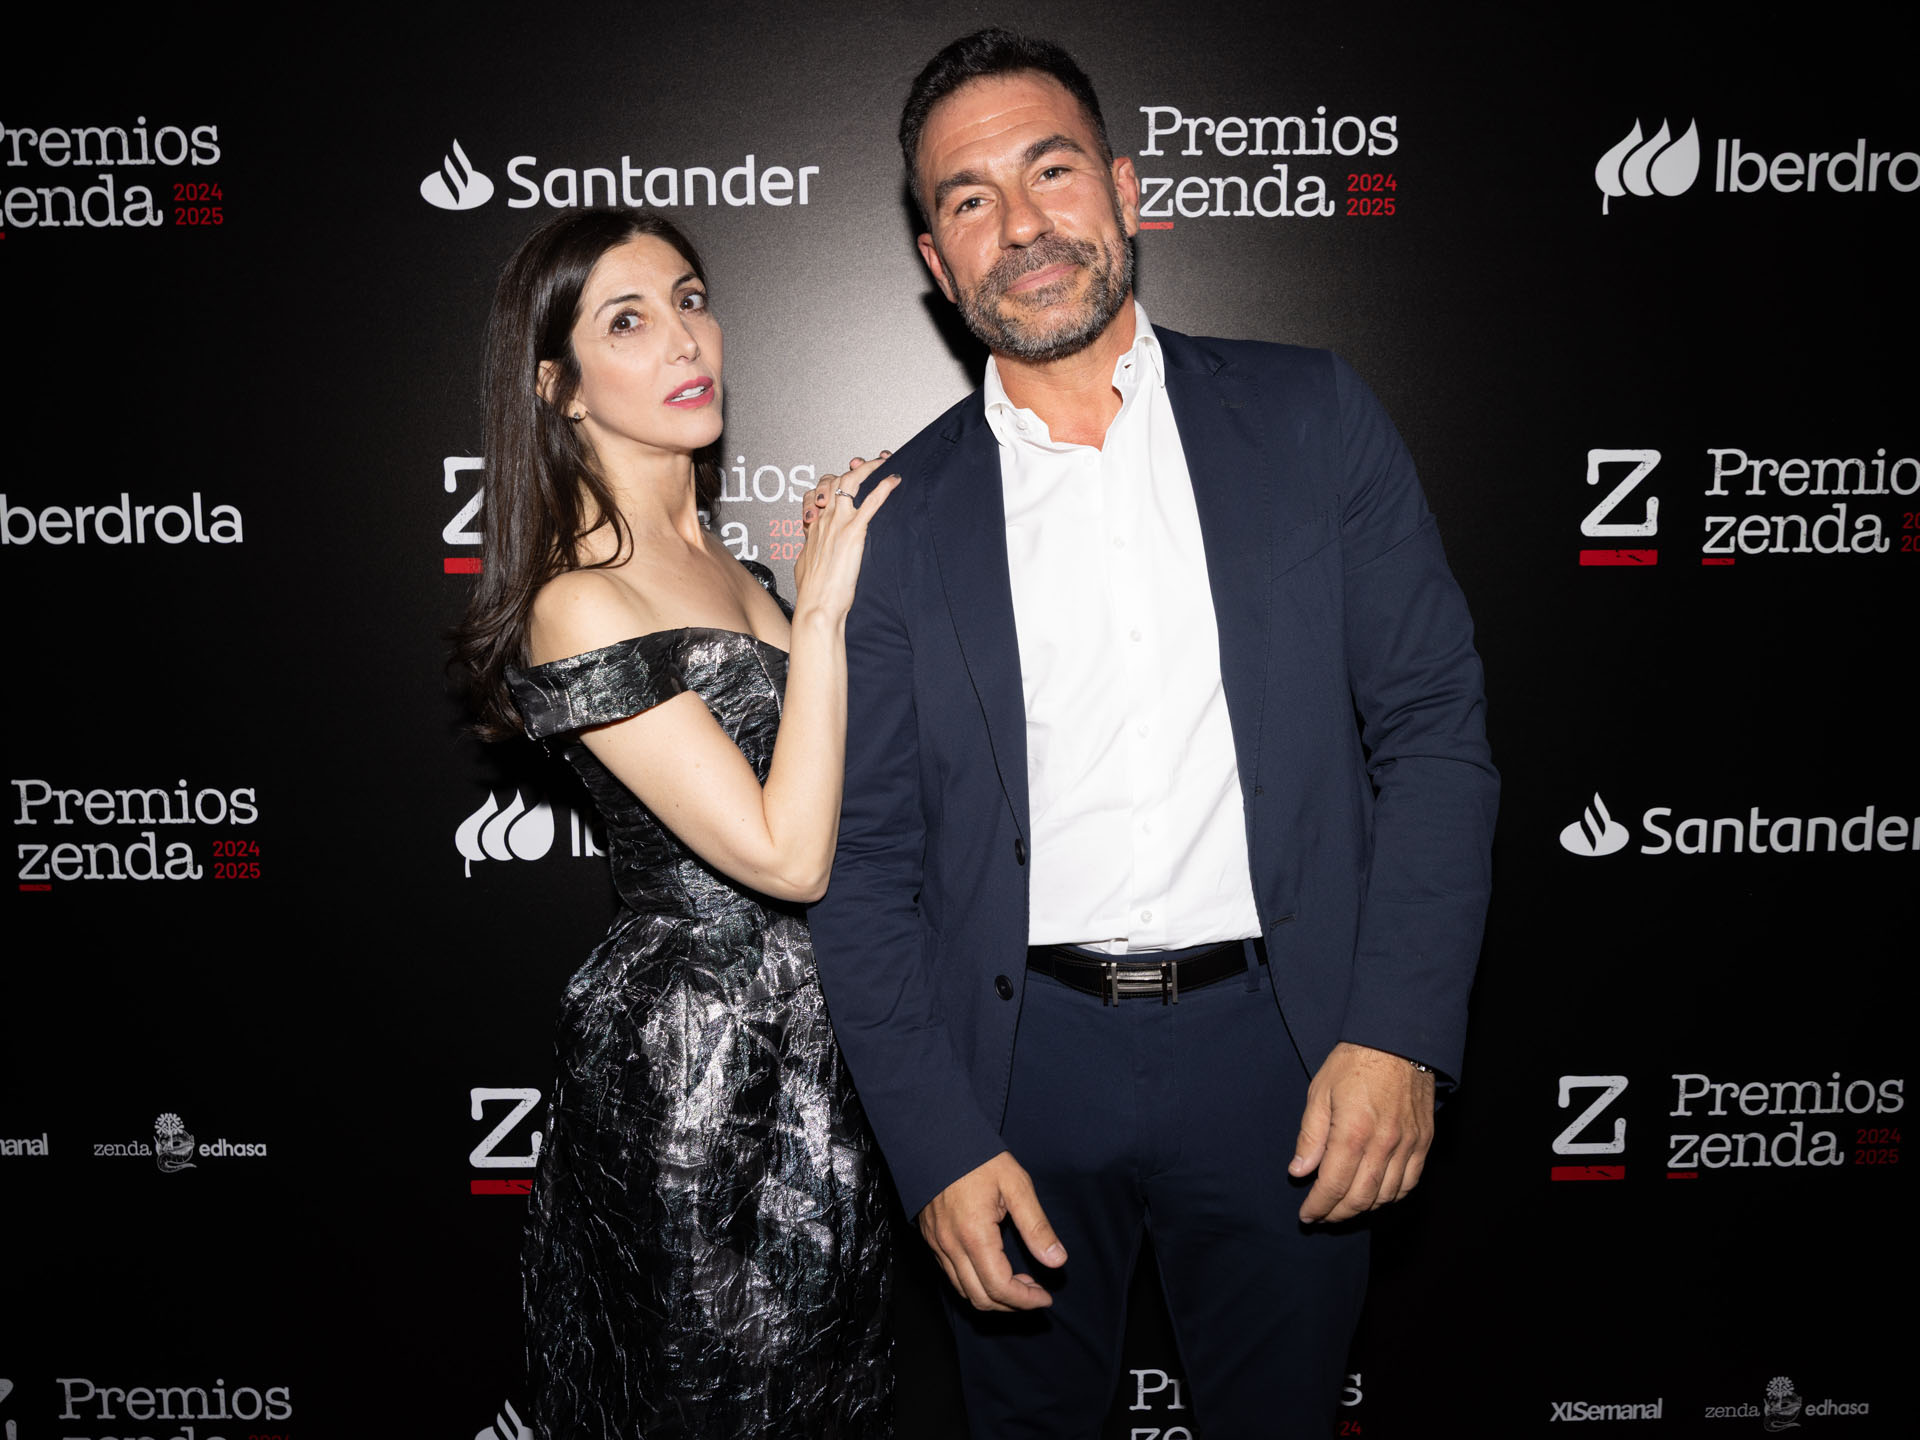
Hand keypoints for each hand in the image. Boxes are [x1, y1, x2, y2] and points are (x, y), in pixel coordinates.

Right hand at [792, 454, 897, 621]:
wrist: (817, 605)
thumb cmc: (813, 591)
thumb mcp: (808, 562)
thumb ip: (813, 548)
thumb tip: (814, 548)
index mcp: (814, 526)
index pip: (820, 491)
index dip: (833, 480)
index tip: (846, 477)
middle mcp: (823, 519)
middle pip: (835, 480)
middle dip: (853, 467)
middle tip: (868, 463)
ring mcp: (837, 524)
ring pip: (850, 482)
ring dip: (868, 468)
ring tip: (883, 463)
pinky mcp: (852, 533)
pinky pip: (870, 503)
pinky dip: (883, 488)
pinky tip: (894, 480)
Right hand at [917, 1150, 1066, 1311]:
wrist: (937, 1136)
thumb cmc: (979, 1157)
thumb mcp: (1017, 1185)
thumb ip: (1037, 1226)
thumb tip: (1057, 1261)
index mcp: (975, 1235)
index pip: (1000, 1288)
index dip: (1026, 1300)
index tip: (1045, 1298)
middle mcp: (951, 1246)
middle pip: (980, 1298)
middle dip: (1011, 1304)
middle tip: (1035, 1293)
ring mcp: (937, 1244)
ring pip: (962, 1291)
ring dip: (992, 1296)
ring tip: (1018, 1283)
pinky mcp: (931, 1238)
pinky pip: (951, 1274)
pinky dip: (974, 1282)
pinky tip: (993, 1268)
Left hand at [1291, 1042, 1435, 1223]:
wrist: (1398, 1040)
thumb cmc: (1354, 1062)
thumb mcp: (1320, 1092)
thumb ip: (1310, 1136)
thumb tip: (1299, 1171)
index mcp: (1353, 1132)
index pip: (1333, 1185)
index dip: (1318, 1206)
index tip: (1307, 1215)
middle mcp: (1383, 1144)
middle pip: (1360, 1198)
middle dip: (1337, 1214)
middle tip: (1322, 1217)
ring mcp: (1408, 1145)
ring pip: (1386, 1196)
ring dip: (1363, 1209)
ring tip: (1344, 1208)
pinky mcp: (1423, 1142)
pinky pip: (1409, 1183)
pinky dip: (1391, 1197)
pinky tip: (1376, 1196)